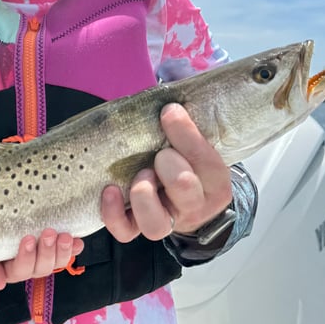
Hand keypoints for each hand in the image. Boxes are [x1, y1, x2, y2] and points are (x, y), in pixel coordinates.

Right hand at [0, 229, 82, 289]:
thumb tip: (0, 284)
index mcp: (11, 270)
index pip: (19, 270)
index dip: (25, 257)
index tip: (27, 239)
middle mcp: (29, 268)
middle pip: (41, 268)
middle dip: (46, 250)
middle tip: (49, 233)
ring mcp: (44, 260)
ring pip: (56, 263)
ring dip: (62, 251)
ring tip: (65, 236)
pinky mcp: (56, 250)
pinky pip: (68, 254)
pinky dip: (74, 249)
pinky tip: (78, 242)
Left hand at [101, 103, 232, 241]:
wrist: (188, 199)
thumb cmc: (187, 161)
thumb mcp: (197, 143)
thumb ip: (187, 124)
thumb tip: (169, 93)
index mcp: (214, 180)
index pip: (206, 160)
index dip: (186, 134)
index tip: (169, 112)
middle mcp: (193, 205)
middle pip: (185, 190)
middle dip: (169, 165)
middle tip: (160, 154)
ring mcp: (167, 221)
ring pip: (155, 223)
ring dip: (143, 195)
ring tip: (140, 176)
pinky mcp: (140, 228)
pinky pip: (125, 230)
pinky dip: (114, 213)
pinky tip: (110, 190)